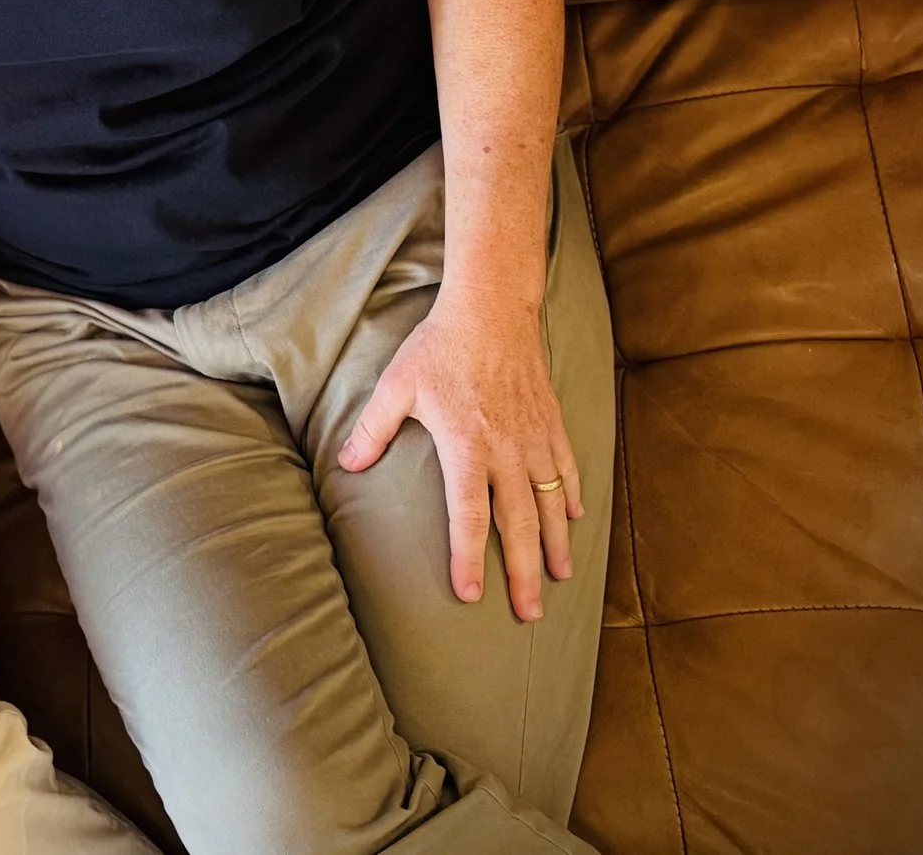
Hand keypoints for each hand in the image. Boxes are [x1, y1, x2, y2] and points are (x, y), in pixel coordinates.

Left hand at [338, 288, 583, 619]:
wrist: (493, 307)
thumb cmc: (440, 346)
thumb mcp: (396, 385)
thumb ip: (373, 429)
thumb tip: (347, 466)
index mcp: (467, 447)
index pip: (470, 517)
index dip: (469, 559)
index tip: (470, 594)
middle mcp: (507, 451)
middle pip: (520, 525)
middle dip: (524, 574)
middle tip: (530, 615)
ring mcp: (535, 438)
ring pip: (552, 504)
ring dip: (556, 545)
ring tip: (560, 579)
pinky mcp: (552, 422)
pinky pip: (567, 469)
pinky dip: (572, 498)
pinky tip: (574, 520)